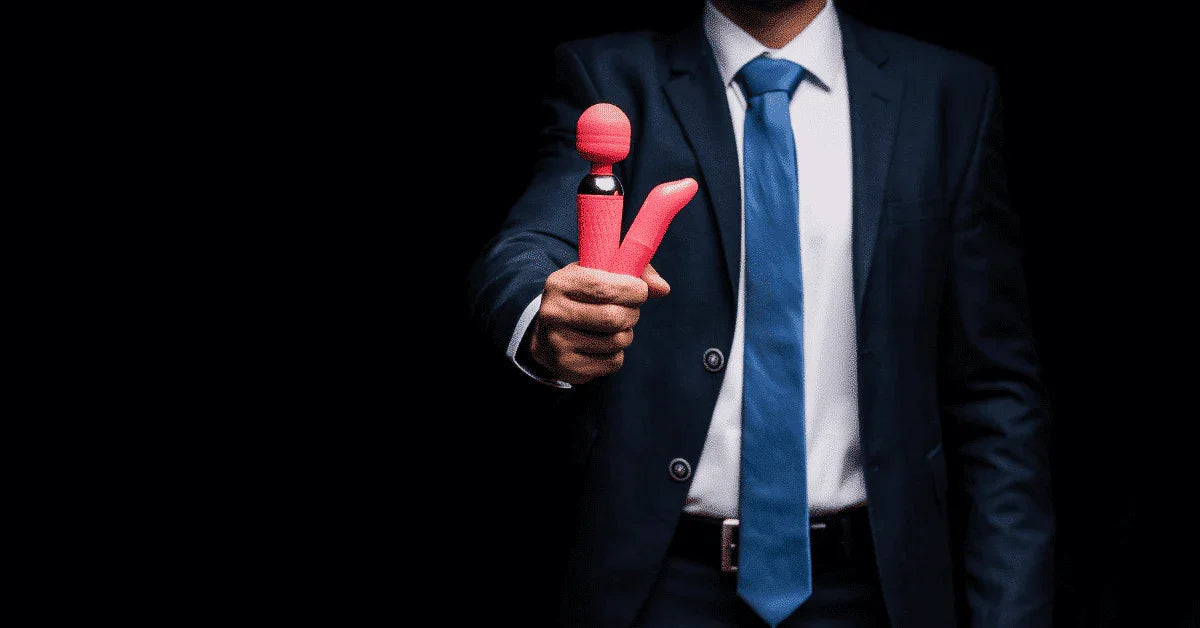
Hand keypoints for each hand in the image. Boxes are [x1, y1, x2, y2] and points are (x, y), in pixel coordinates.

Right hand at [530, 262, 670, 384]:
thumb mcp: (600, 273)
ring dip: (627, 333)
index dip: (633, 290)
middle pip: (614, 317)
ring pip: (617, 341)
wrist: (547, 334)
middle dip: (633, 313)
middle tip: (630, 310)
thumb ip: (635, 271)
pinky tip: (604, 345)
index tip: (640, 291)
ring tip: (615, 327)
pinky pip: (613, 362)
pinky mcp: (569, 367)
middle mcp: (553, 314)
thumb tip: (662, 289)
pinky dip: (617, 353)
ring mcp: (558, 343)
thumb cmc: (583, 296)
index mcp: (560, 284)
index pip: (605, 288)